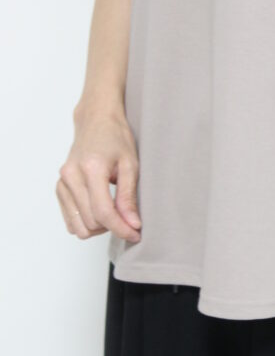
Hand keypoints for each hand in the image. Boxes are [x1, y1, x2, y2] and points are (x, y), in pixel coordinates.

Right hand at [56, 108, 141, 242]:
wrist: (96, 121)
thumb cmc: (116, 138)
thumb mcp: (130, 164)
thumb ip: (129, 197)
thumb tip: (132, 224)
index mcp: (91, 168)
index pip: (103, 212)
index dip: (121, 228)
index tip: (135, 234)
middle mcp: (71, 176)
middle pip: (91, 221)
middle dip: (113, 227)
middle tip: (128, 219)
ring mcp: (62, 182)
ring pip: (78, 226)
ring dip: (98, 228)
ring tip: (114, 213)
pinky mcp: (59, 187)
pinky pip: (70, 220)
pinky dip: (86, 222)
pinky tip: (99, 210)